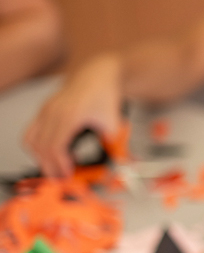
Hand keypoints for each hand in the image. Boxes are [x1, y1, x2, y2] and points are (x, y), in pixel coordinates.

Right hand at [24, 55, 123, 176]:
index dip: (59, 165)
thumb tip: (122, 164)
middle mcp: (52, 113)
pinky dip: (37, 146)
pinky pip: (32, 132)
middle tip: (60, 179)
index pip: (55, 147)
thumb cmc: (104, 94)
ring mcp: (45, 111)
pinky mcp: (43, 110)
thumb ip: (115, 145)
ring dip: (40, 157)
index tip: (67, 176)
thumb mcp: (114, 123)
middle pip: (40, 147)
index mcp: (68, 116)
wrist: (97, 73)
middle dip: (49, 166)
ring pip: (31, 140)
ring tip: (55, 169)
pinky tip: (51, 154)